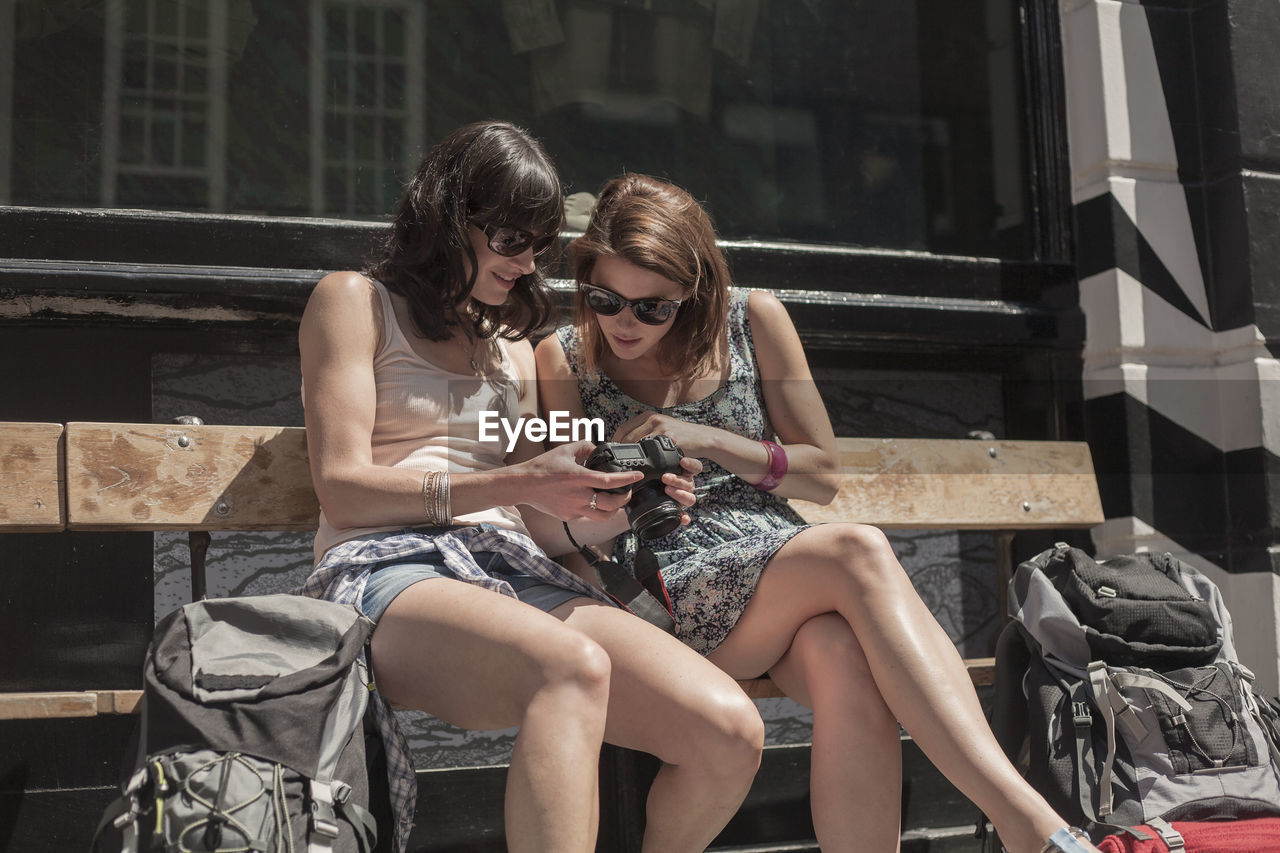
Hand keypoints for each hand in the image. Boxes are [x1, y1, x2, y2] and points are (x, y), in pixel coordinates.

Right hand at [514, 441, 640, 521]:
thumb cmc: (542, 467)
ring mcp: (574, 509)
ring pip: (603, 516)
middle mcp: (579, 495)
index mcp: (579, 477)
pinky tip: (590, 501)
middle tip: (627, 491)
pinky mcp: (568, 517)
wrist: (523, 485)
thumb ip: (584, 447)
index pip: (610, 481)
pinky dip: (593, 509)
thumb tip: (597, 448)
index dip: (627, 479)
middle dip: (625, 498)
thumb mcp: (565, 450)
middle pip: (612, 504)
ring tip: (614, 501)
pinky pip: (586, 515)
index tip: (637, 476)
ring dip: (613, 509)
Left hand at [613, 411, 715, 457]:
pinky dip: (644, 461)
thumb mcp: (661, 427)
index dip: (614, 443)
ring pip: (636, 445)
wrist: (702, 437)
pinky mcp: (670, 439)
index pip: (623, 429)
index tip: (611, 454)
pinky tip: (642, 468)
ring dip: (629, 458)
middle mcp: (653, 419)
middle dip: (619, 452)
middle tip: (615, 464)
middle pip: (626, 438)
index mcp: (649, 416)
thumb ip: (645, 431)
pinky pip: (651, 452)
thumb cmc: (680, 434)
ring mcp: (661, 429)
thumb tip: (625, 444)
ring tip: (625, 467)